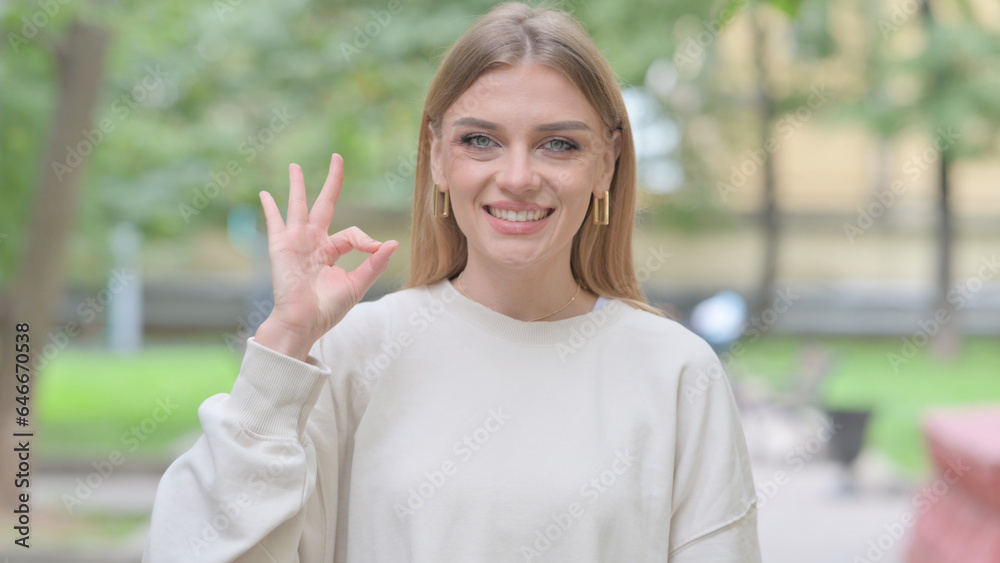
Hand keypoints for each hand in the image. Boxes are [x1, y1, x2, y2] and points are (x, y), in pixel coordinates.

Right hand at [255, 153, 398, 359]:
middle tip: (337, 157)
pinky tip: (265, 194)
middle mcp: (314, 242)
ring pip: (298, 206)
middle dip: (332, 181)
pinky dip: (270, 207)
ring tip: (294, 166)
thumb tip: (393, 243)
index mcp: (332, 251)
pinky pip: (274, 222)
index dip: (366, 239)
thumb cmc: (328, 308)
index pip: (353, 233)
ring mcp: (296, 242)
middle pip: (325, 204)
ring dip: (297, 185)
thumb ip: (373, 263)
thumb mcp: (356, 284)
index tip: (375, 248)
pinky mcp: (281, 246)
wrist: (303, 322)